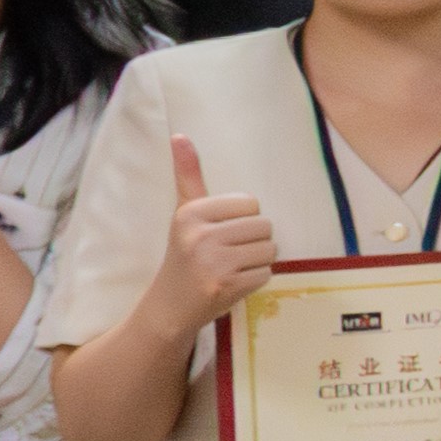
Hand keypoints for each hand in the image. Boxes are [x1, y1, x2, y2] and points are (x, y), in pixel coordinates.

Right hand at [146, 137, 277, 328]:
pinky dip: (256, 279)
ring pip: (270, 250)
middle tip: (228, 252)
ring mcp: (214, 262)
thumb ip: (189, 175)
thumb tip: (180, 135)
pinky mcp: (228, 286)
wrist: (169, 305)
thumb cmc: (184, 253)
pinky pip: (267, 273)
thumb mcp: (185, 212)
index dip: (243, 219)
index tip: (221, 232)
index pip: (250, 203)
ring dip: (257, 260)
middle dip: (253, 240)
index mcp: (191, 213)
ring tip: (231, 266)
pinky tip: (233, 282)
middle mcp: (200, 235)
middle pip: (264, 226)